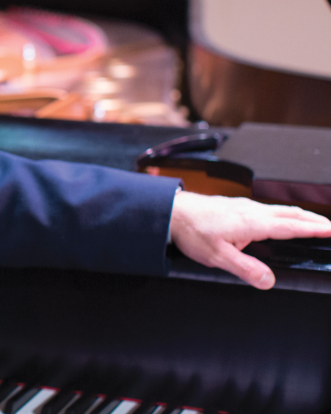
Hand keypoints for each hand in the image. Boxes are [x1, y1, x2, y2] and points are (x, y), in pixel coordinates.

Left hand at [169, 191, 330, 288]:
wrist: (171, 211)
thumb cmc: (191, 231)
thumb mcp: (217, 256)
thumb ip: (245, 269)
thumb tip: (269, 281)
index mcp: (252, 223)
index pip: (292, 226)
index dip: (315, 229)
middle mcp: (251, 211)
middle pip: (291, 214)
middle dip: (314, 220)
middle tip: (330, 226)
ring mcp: (243, 206)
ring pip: (279, 209)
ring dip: (299, 215)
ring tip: (313, 222)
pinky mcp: (235, 205)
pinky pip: (267, 208)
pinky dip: (283, 213)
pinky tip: (279, 219)